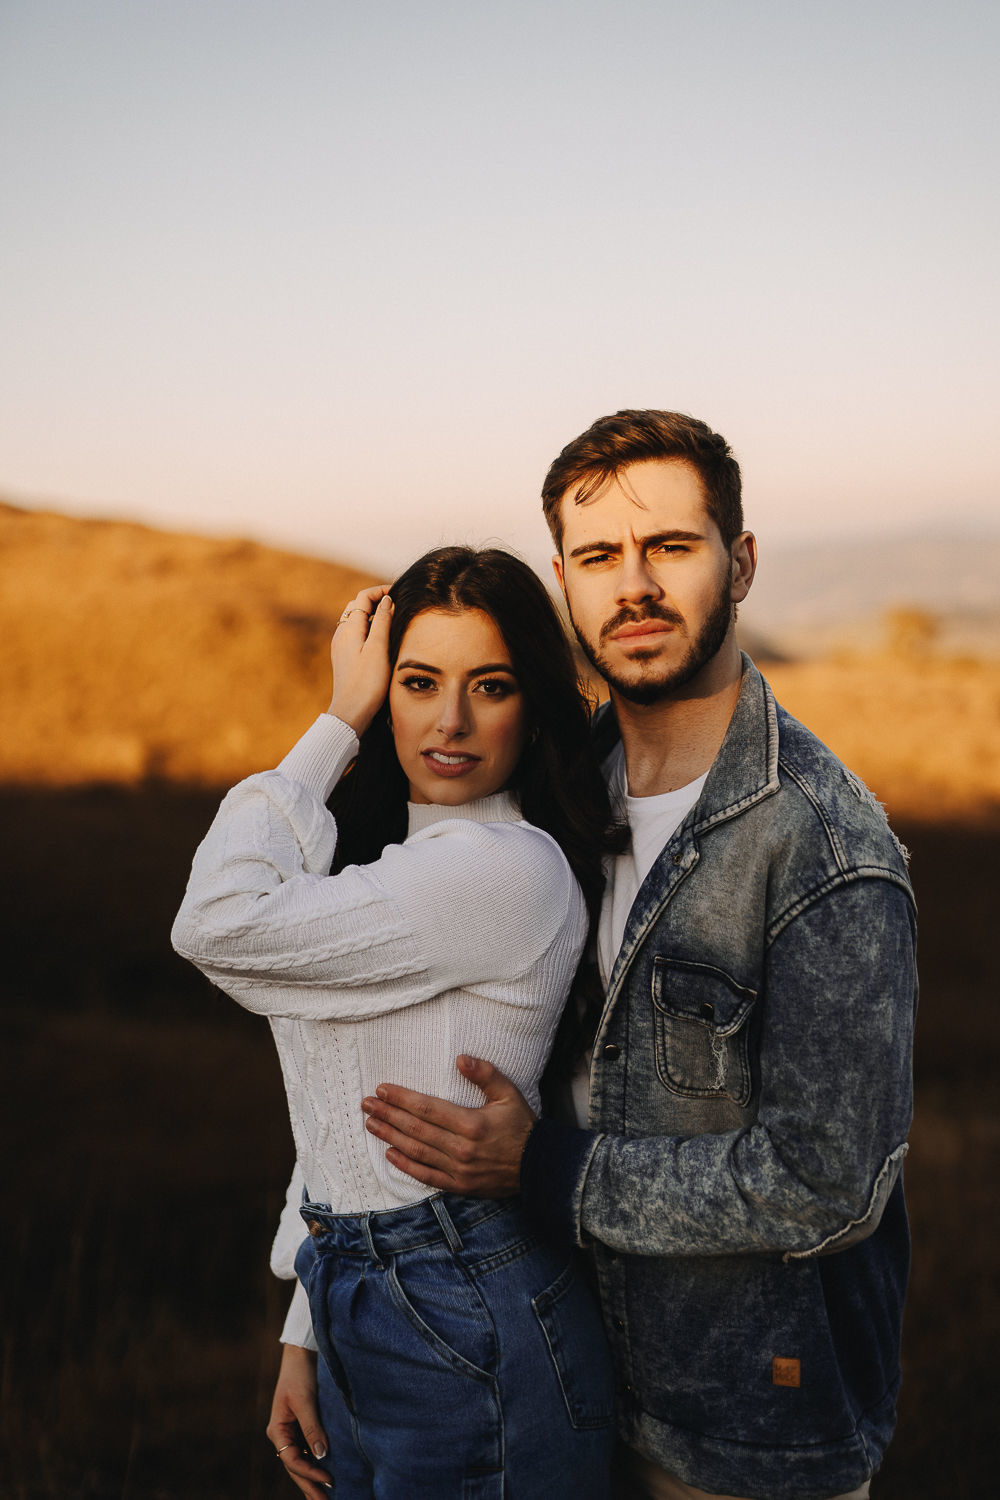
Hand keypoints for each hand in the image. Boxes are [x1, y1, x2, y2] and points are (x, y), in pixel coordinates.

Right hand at [265, 1342, 330, 1496]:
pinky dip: (315, 1464)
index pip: (292, 1460)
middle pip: (295, 1467)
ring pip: (300, 1462)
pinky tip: (324, 1473)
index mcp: (277, 1430)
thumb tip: (322, 1456)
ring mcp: (291, 1432)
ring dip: (311, 1479)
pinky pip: (307, 1451)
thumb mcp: (306, 1401)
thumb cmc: (301, 1374)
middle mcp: (282, 1435)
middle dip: (309, 1486)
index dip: (311, 1473)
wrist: (302, 1354)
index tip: (329, 1480)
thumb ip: (312, 1428)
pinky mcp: (302, 1426)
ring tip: (325, 1496)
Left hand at [328, 584, 393, 735]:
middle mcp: (341, 634)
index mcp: (349, 629)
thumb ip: (382, 621)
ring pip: (356, 621)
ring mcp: (341, 647)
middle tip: (397, 605)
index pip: (363, 597)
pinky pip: (356, 635)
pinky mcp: (344, 658)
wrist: (351, 712)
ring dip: (373, 616)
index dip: (380, 591)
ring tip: (393, 621)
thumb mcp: (378, 648)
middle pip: (357, 606)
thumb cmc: (367, 682)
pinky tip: (382, 640)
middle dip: (376, 601)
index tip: (399, 593)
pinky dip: (369, 629)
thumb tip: (386, 600)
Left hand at [361, 1055, 535, 1196]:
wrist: (538, 1167)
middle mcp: (460, 1148)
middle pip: (415, 1129)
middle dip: (388, 1114)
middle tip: (367, 1104)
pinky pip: (426, 1175)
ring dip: (390, 1136)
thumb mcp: (508, 1093)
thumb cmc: (522, 1126)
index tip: (382, 1089)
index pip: (426, 1108)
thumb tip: (460, 1058)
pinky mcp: (458, 1185)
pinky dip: (406, 1165)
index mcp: (471, 1123)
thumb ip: (485, 1074)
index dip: (402, 1098)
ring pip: (416, 1151)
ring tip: (371, 1124)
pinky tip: (390, 1154)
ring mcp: (458, 1169)